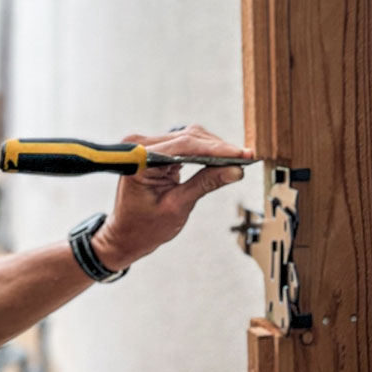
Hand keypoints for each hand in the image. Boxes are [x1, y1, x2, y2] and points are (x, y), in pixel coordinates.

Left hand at [93, 125, 252, 269]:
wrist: (125, 235)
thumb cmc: (143, 227)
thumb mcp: (178, 206)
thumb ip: (205, 184)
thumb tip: (234, 169)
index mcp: (140, 160)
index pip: (184, 146)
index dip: (216, 149)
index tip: (241, 154)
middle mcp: (140, 146)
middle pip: (187, 137)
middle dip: (218, 148)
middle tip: (246, 157)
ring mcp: (146, 147)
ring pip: (188, 138)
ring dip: (213, 148)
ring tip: (237, 159)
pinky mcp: (155, 151)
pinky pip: (183, 145)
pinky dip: (203, 152)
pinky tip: (221, 159)